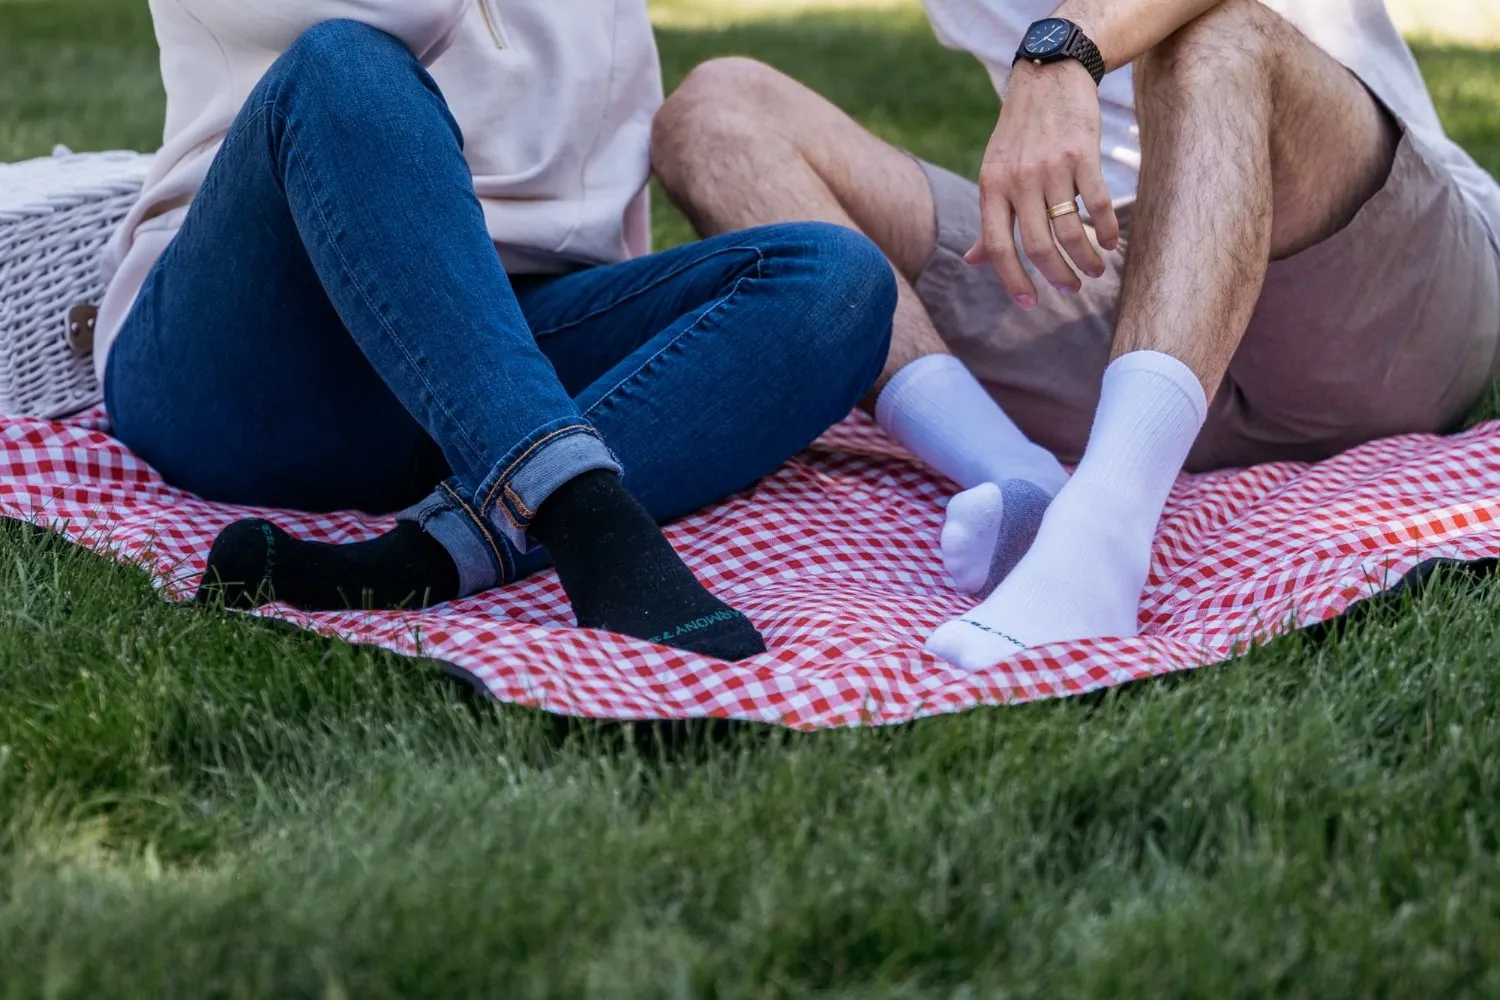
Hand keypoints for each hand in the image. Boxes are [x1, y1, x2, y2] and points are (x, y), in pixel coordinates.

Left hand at [965, 58, 1118, 308]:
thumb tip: (972, 261)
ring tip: (1095, 270)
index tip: (1030, 303)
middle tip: (1071, 289)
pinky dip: (1107, 230)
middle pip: (1037, 246)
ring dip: (1086, 258)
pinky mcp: (1083, 155)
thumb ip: (989, 218)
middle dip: (1057, 276)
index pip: (996, 246)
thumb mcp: (994, 172)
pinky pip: (1097, 205)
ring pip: (1070, 230)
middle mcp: (1018, 180)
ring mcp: (1051, 168)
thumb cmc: (1019, 134)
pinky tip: (1112, 242)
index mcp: (991, 187)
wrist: (1049, 78)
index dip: (1012, 280)